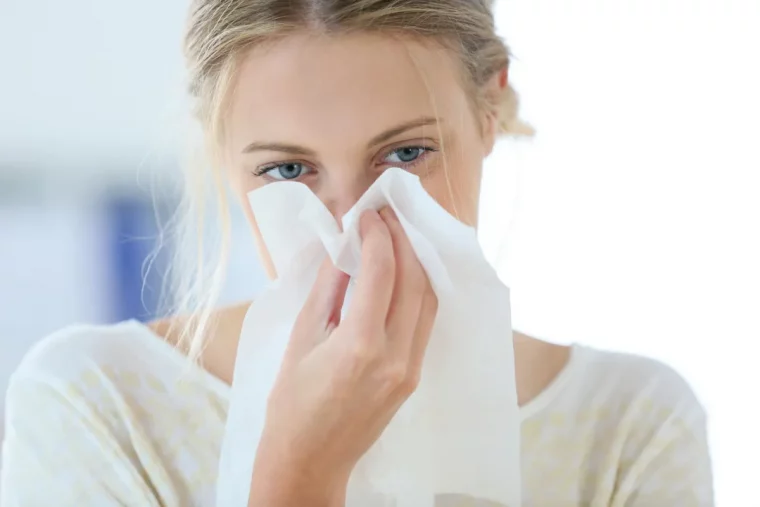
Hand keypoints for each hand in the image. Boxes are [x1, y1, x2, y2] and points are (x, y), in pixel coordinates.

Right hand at [249, 207, 437, 506]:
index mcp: (360, 345)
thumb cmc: (292, 402)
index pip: (382, 272)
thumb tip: (344, 246)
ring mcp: (410, 368)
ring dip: (417, 262)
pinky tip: (404, 272)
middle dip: (403, 240)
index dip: (377, 235)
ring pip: (429, 299)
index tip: (367, 214)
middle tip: (386, 216)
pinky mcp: (414, 375)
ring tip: (397, 236)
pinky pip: (426, 321)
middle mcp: (395, 355)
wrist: (309, 459)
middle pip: (415, 280)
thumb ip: (329, 287)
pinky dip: (419, 289)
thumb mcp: (302, 337)